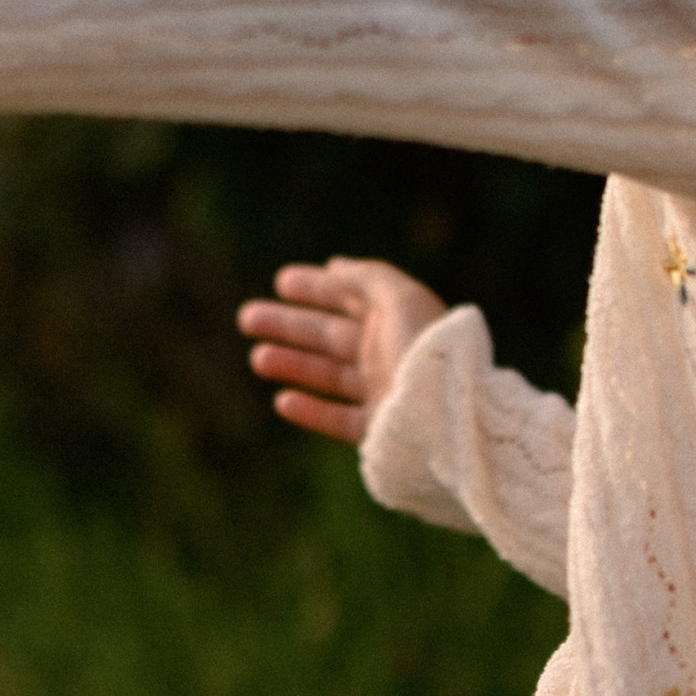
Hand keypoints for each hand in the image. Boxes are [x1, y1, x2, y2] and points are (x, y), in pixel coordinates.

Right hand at [235, 257, 448, 444]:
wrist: (449, 415)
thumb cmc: (423, 351)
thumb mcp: (399, 299)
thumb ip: (365, 278)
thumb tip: (335, 265)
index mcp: (397, 318)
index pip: (349, 297)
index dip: (316, 286)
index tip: (281, 280)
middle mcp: (389, 353)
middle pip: (330, 334)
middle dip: (289, 324)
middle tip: (247, 317)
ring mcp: (384, 391)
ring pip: (330, 375)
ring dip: (292, 364)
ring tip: (258, 358)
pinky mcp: (380, 429)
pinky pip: (339, 418)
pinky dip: (311, 410)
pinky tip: (283, 401)